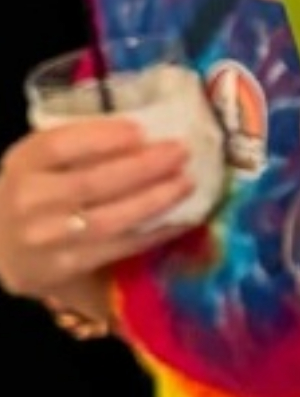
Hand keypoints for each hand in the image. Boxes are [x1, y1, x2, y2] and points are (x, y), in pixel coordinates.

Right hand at [0, 119, 193, 299]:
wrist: (7, 248)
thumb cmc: (38, 192)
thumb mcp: (42, 162)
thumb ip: (80, 146)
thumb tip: (147, 132)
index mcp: (23, 163)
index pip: (59, 146)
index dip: (102, 137)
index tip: (141, 130)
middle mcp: (29, 201)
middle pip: (91, 182)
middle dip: (143, 167)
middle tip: (180, 152)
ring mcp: (47, 238)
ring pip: (108, 219)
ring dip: (154, 200)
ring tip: (186, 183)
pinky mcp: (67, 266)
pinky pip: (118, 247)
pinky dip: (154, 232)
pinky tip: (181, 218)